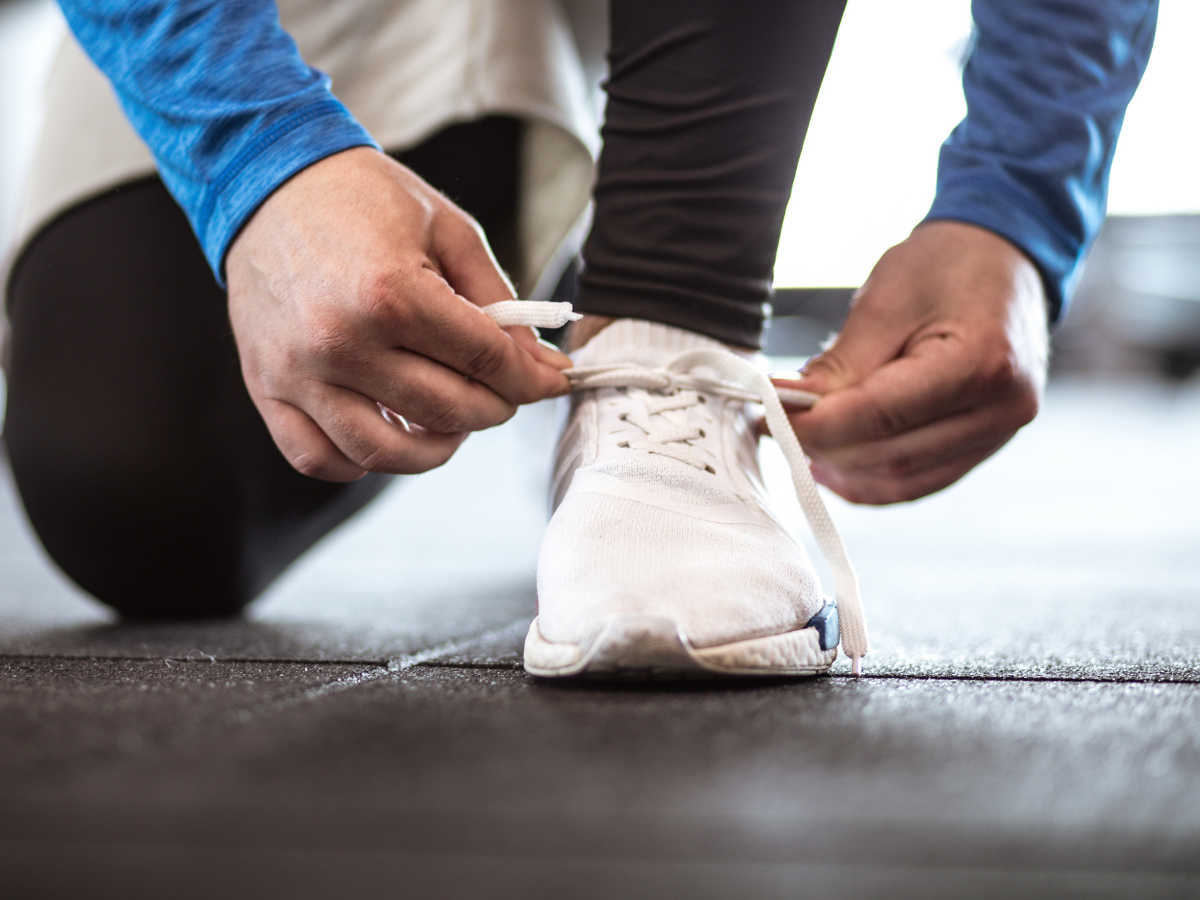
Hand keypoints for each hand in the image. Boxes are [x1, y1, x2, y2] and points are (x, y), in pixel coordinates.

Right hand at [226, 147, 570, 481]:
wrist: (269, 181)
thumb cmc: (364, 199)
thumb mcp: (449, 230)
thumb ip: (499, 302)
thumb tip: (539, 364)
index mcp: (392, 294)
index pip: (485, 362)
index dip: (532, 379)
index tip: (553, 382)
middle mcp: (341, 341)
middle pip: (446, 411)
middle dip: (495, 407)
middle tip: (505, 391)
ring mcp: (298, 372)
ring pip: (385, 451)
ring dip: (436, 447)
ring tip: (453, 422)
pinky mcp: (265, 386)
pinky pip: (316, 456)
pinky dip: (360, 462)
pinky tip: (389, 433)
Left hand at [775, 221, 1048, 503]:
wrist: (1003, 257)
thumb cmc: (946, 264)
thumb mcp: (884, 300)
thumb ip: (840, 365)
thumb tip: (790, 408)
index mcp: (981, 362)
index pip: (879, 416)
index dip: (814, 424)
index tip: (766, 412)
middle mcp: (1002, 409)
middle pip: (888, 456)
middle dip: (820, 445)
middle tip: (773, 423)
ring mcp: (999, 435)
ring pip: (900, 479)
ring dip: (841, 468)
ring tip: (798, 441)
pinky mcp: (985, 446)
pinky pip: (918, 482)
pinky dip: (869, 480)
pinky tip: (831, 464)